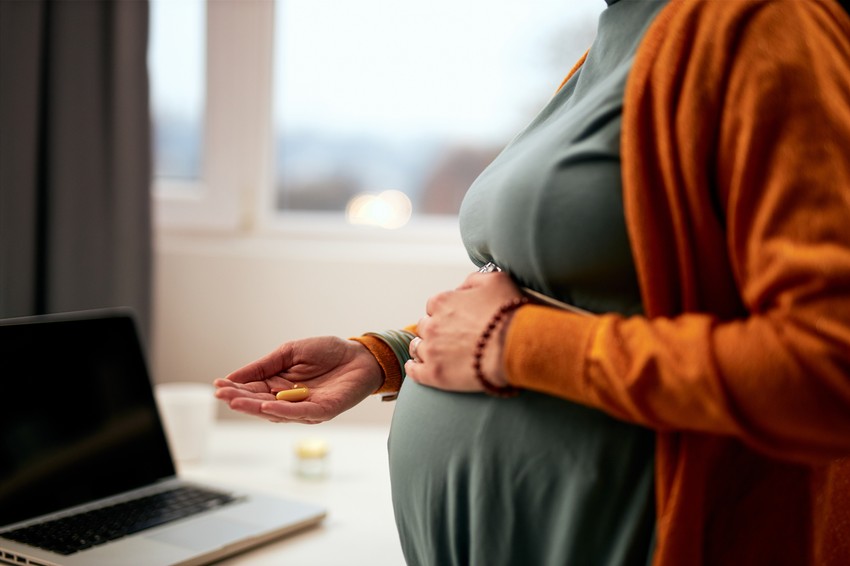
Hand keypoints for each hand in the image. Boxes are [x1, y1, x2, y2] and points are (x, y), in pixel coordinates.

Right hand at [214, 336, 382, 423]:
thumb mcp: (290, 352)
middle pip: (260, 404)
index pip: (253, 391)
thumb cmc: (328, 352)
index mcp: (279, 386)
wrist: (360, 354)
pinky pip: (300, 413)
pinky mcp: (323, 411)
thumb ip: (264, 365)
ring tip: (236, 401)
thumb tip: (233, 376)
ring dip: (255, 408)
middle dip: (240, 400)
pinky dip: (283, 411)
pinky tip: (267, 406)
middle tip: (222, 395)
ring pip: (276, 412)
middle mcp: (289, 401)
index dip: (236, 389)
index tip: (218, 385)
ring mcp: (305, 408)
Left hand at [405, 271, 522, 392]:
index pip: (434, 306)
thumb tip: (462, 287)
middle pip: (425, 326)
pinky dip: (414, 369)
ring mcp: (431, 350)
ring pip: (417, 347)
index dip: (446, 313)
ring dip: (425, 348)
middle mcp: (431, 324)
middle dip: (436, 330)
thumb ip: (473, 280)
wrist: (516, 346)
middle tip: (452, 338)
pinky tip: (418, 368)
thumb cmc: (509, 312)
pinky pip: (414, 371)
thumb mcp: (495, 280)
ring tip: (438, 354)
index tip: (457, 320)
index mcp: (442, 302)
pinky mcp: (434, 374)